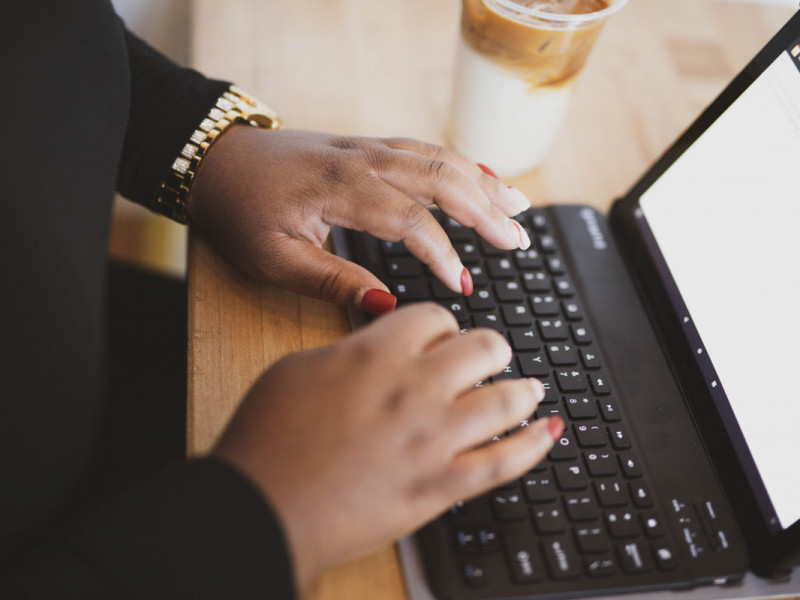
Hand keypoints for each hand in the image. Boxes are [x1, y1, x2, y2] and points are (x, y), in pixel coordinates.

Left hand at [187, 127, 531, 312]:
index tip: (461, 286)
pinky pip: (424, 148)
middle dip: (484, 210)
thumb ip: (333, 281)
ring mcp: (366, 148)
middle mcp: (361, 161)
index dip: (441, 254)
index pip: (409, 220)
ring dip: (482, 181)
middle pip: (439, 179)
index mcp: (338, 190)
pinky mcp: (367, 146)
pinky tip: (483, 173)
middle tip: (519, 241)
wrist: (215, 162)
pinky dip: (459, 162)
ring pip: (438, 158)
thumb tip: (387, 305)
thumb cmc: (240, 212)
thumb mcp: (273, 260)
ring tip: (519, 206)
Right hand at [212, 304, 562, 589]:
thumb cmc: (266, 439)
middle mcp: (414, 389)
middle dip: (489, 348)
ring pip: (506, 400)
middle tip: (488, 356)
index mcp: (376, 352)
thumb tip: (379, 349)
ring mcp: (434, 441)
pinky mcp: (441, 488)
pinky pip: (506, 463)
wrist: (260, 508)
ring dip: (523, 389)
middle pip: (483, 347)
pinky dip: (536, 444)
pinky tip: (550, 430)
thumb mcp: (297, 369)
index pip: (435, 317)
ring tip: (529, 388)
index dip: (442, 324)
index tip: (442, 335)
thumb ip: (349, 351)